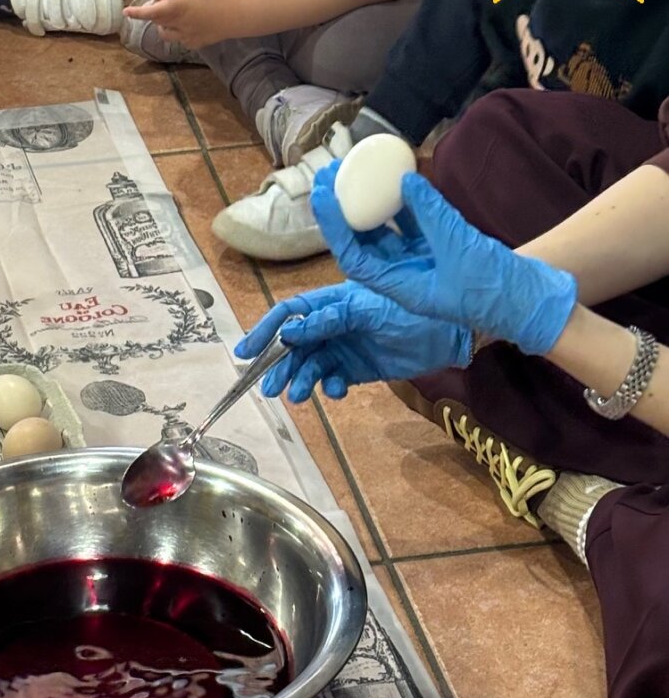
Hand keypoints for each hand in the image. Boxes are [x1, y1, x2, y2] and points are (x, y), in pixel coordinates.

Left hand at [132, 0, 234, 48]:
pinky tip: (185, 27)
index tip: (125, 11)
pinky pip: (181, 41)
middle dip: (154, 16)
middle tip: (155, 7)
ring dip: (164, 26)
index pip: (152, 11)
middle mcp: (179, 23)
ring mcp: (187, 35)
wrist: (239, 15)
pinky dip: (178, 35)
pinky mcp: (196, 43)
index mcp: (178, 7)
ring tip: (168, 17)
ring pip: (166, 34)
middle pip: (157, 22)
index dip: (137, 12)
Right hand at [235, 284, 472, 401]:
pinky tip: (338, 391)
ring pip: (310, 366)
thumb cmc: (411, 307)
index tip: (246, 353)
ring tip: (299, 396)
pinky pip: (333, 381)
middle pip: (294, 346)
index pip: (288, 314)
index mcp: (330, 301)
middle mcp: (332, 324)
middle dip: (279, 366)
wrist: (451, 330)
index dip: (265, 331)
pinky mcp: (358, 369)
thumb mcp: (368, 309)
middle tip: (270, 387)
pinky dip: (330, 388)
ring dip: (300, 381)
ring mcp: (344, 348)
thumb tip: (292, 332)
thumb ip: (331, 319)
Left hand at [310, 166, 577, 356]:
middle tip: (329, 172)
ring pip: (383, 232)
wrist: (530, 302)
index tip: (321, 191)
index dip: (333, 224)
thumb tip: (404, 180)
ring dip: (368, 203)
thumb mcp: (460, 245)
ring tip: (353, 169)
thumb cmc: (495, 286)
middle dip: (341, 209)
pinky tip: (397, 177)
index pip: (353, 256)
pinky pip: (412, 225)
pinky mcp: (437, 252)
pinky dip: (404, 204)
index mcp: (399, 288)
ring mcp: (418, 264)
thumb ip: (430, 213)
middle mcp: (402, 277)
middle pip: (361, 241)